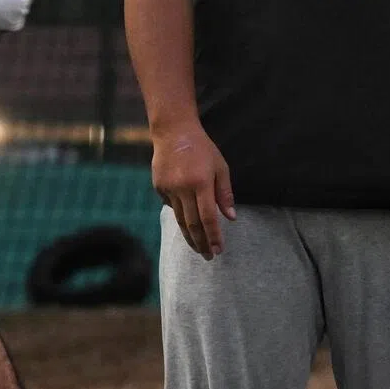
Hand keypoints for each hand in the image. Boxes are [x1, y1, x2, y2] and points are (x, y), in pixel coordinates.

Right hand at [152, 124, 235, 260]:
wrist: (174, 132)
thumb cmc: (202, 148)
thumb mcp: (220, 166)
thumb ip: (225, 193)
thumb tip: (231, 218)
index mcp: (201, 182)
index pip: (208, 217)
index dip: (214, 236)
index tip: (219, 250)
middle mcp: (183, 188)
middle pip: (192, 224)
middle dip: (202, 243)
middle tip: (209, 256)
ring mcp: (168, 189)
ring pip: (180, 220)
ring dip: (190, 237)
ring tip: (199, 249)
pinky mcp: (159, 188)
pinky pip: (172, 207)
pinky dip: (180, 217)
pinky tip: (187, 223)